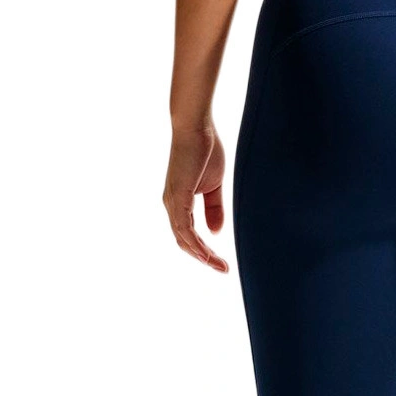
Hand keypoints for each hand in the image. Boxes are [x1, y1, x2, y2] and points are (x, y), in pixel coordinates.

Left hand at [163, 125, 228, 272]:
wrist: (196, 127)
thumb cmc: (205, 150)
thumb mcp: (214, 186)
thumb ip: (214, 209)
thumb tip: (215, 232)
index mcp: (180, 202)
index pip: (189, 235)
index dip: (204, 251)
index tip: (222, 263)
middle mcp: (172, 204)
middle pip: (184, 242)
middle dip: (204, 258)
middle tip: (223, 269)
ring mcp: (173, 201)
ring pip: (183, 239)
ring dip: (202, 255)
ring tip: (219, 266)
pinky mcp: (178, 196)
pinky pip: (184, 228)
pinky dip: (195, 243)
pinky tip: (207, 254)